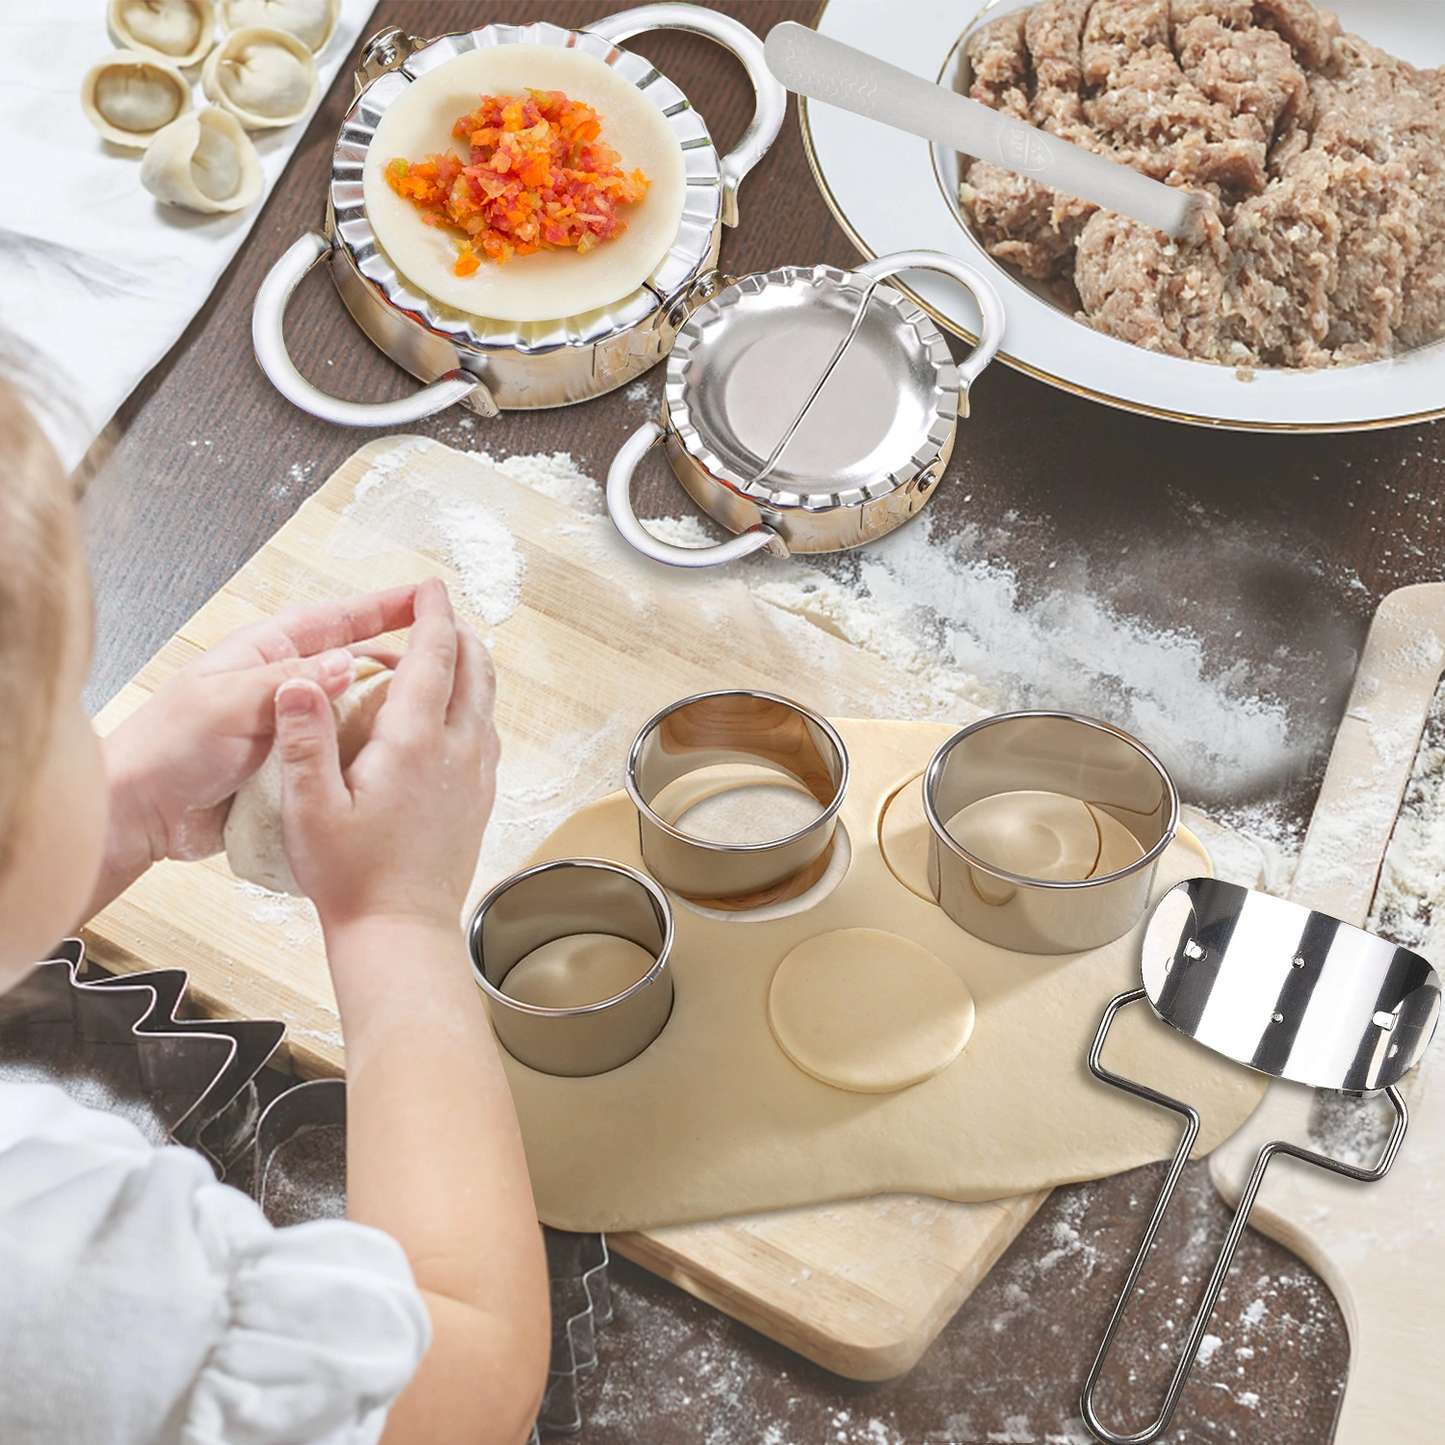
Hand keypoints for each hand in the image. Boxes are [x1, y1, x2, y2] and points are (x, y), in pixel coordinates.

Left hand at [99, 587, 425, 885]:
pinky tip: (395, 763)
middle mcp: (282, 685)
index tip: (427, 597)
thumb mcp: (228, 704)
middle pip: (354, 663)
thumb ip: (288, 684)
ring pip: (353, 711)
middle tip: (445, 663)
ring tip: (430, 717)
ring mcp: (289, 727)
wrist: (138, 813)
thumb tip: (346, 663)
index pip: (337, 619)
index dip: (384, 607)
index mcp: (265, 653)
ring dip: (387, 713)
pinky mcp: (292, 766)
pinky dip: (367, 756)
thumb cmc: (165, 748)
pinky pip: (340, 753)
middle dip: (399, 660)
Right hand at [273, 579, 497, 934]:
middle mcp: (458, 750)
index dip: (432, 614)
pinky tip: (449, 715)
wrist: (400, 931)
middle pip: (474, 668)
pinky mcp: (481, 797)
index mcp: (415, 742)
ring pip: (486, 699)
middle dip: (457, 632)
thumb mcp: (309, 807)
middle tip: (435, 613)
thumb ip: (304, 739)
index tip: (429, 587)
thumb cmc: (350, 877)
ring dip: (469, 667)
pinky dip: (472, 704)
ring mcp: (477, 774)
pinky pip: (486, 732)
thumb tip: (299, 680)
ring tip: (442, 654)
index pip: (434, 656)